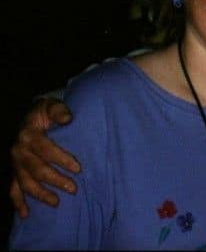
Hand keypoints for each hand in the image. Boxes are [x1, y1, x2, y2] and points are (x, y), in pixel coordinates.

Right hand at [9, 98, 80, 216]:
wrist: (31, 116)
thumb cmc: (46, 112)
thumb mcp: (52, 105)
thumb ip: (60, 111)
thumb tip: (68, 119)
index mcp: (28, 135)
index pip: (46, 149)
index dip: (62, 159)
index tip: (78, 168)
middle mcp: (18, 151)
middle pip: (36, 169)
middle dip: (55, 180)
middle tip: (74, 188)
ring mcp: (15, 163)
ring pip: (25, 183)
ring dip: (40, 194)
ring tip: (57, 202)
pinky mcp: (15, 171)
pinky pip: (13, 189)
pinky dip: (18, 202)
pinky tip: (25, 214)